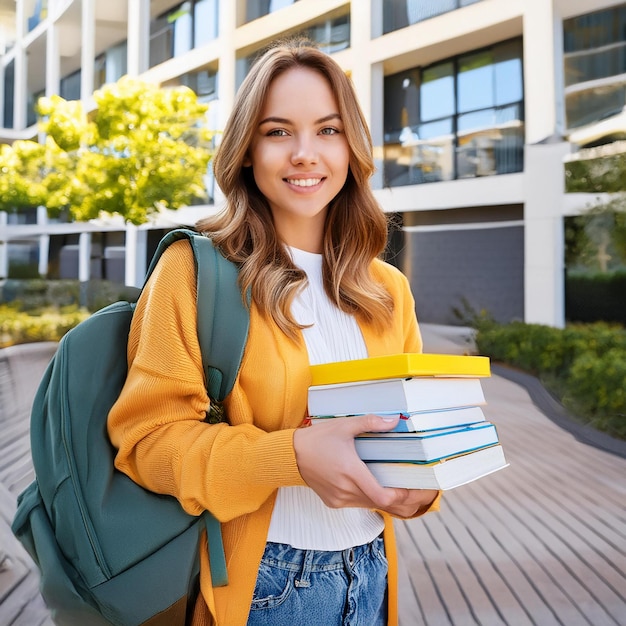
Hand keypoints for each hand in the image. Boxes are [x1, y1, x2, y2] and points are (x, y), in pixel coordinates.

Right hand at [293, 414, 438, 517]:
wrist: (291, 455)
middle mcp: (346, 490)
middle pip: (382, 505)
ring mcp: (339, 499)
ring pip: (372, 506)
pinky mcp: (334, 502)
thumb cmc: (317, 439)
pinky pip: (359, 505)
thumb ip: (370, 423)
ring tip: (404, 490)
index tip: (414, 488)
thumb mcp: (344, 426)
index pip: (382, 497)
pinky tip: (379, 487)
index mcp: (350, 472)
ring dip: (388, 501)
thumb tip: (394, 420)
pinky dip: (372, 499)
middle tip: (420, 492)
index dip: (402, 496)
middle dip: (403, 500)